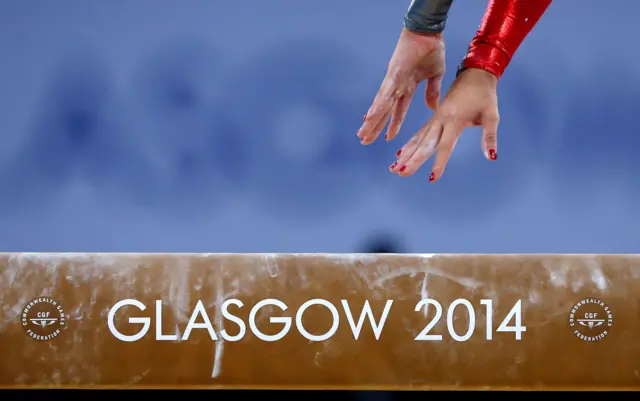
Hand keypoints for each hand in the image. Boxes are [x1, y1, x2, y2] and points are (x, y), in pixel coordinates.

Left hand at [357, 28, 444, 144]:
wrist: (430, 33)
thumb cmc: (432, 49)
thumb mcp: (436, 76)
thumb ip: (432, 92)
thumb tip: (432, 108)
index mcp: (408, 87)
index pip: (398, 110)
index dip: (392, 123)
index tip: (386, 137)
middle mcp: (398, 86)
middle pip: (384, 111)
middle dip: (375, 126)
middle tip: (364, 140)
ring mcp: (394, 81)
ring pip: (381, 105)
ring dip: (372, 120)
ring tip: (362, 134)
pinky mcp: (394, 74)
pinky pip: (385, 93)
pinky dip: (378, 105)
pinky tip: (370, 116)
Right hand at [390, 68, 499, 181]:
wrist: (475, 74)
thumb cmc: (485, 96)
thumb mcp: (492, 115)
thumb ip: (489, 137)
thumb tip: (491, 156)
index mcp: (455, 119)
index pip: (446, 145)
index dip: (439, 162)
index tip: (432, 178)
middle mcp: (441, 119)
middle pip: (425, 143)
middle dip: (413, 159)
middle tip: (400, 173)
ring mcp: (435, 118)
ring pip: (418, 139)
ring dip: (406, 154)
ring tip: (393, 169)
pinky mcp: (434, 117)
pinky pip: (419, 133)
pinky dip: (409, 144)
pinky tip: (399, 155)